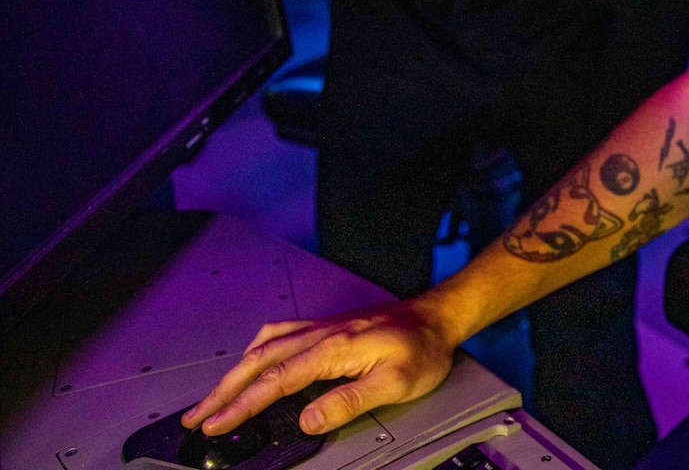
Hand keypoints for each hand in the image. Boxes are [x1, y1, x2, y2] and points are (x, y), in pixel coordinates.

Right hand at [180, 297, 457, 436]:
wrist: (438, 316)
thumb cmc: (422, 347)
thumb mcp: (394, 383)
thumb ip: (348, 402)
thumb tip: (308, 420)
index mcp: (332, 349)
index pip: (275, 381)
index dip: (241, 406)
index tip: (215, 426)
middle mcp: (321, 333)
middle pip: (258, 361)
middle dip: (223, 390)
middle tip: (197, 417)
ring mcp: (322, 327)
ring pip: (265, 345)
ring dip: (235, 371)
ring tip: (214, 395)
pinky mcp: (328, 326)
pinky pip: (280, 333)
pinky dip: (257, 349)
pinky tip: (253, 358)